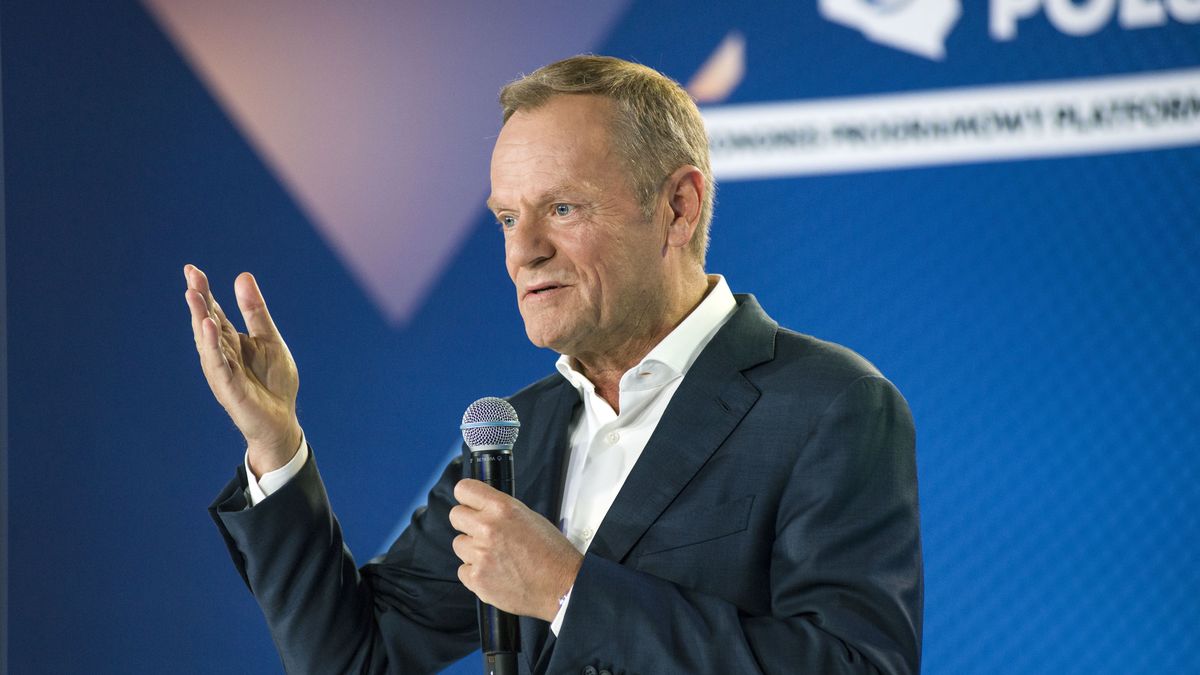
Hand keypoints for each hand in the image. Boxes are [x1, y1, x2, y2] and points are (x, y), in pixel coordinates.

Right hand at [183, 264, 301, 476]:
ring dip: (199, 317)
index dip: (203, 291)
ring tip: (193, 294)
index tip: (191, 269)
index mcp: (231, 340)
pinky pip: (218, 364)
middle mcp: (222, 353)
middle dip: (198, 299)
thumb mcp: (269, 339)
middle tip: (190, 275)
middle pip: (206, 321)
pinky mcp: (229, 387)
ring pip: (207, 340)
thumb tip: (242, 276)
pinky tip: (208, 327)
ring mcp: (223, 370)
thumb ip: (255, 312)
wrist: (282, 419)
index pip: (214, 311)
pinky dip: (212, 345)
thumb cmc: (274, 381)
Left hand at [450, 479, 582, 621]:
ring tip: (496, 557)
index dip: (466, 497)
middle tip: (482, 533)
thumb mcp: (529, 517)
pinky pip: (463, 570)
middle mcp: (487, 528)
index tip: (469, 503)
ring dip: (472, 550)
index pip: (464, 490)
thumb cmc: (552, 553)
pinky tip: (495, 574)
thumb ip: (501, 512)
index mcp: (502, 508)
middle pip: (455, 516)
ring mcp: (479, 555)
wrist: (561, 587)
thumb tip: (482, 510)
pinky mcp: (476, 579)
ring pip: (459, 545)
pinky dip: (476, 573)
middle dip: (467, 523)